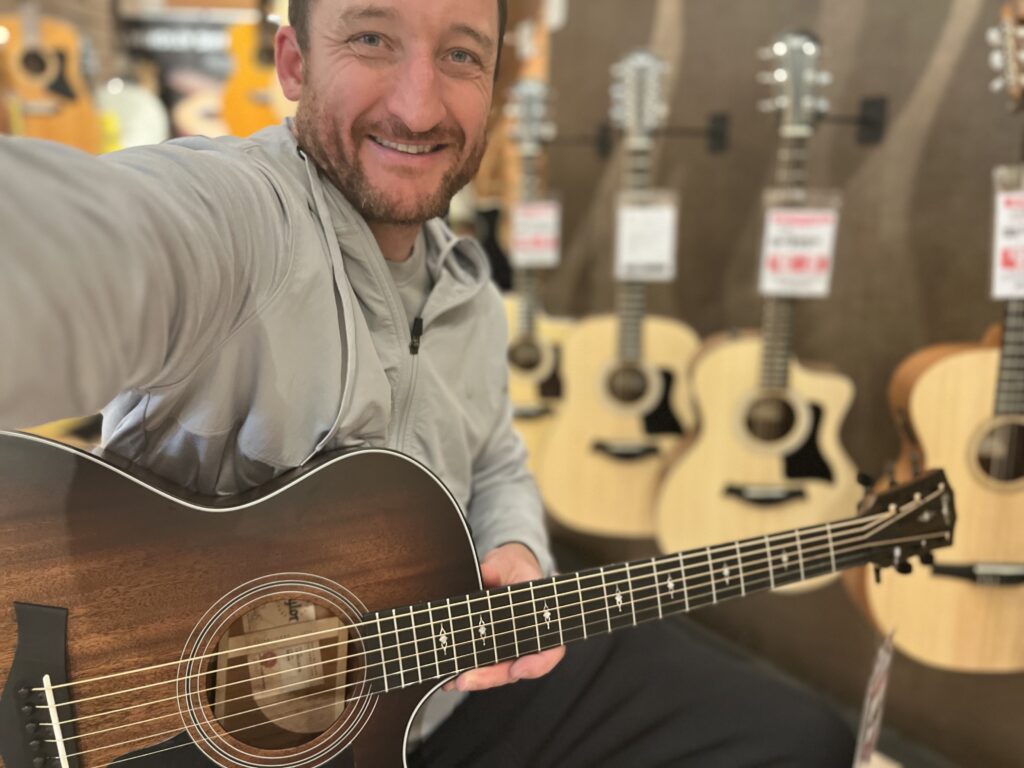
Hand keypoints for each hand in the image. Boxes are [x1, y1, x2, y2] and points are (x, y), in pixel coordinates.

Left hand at [441, 543, 564, 691]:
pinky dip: (461, 671)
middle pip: (513, 671)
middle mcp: (525, 644)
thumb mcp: (511, 563)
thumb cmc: (514, 570)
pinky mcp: (486, 649)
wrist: (503, 571)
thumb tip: (486, 573)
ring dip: (473, 679)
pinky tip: (445, 675)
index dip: (536, 666)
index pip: (549, 653)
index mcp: (542, 626)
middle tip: (467, 679)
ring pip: (493, 673)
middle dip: (490, 677)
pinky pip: (477, 665)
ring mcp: (505, 650)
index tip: (518, 669)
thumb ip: (500, 569)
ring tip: (451, 679)